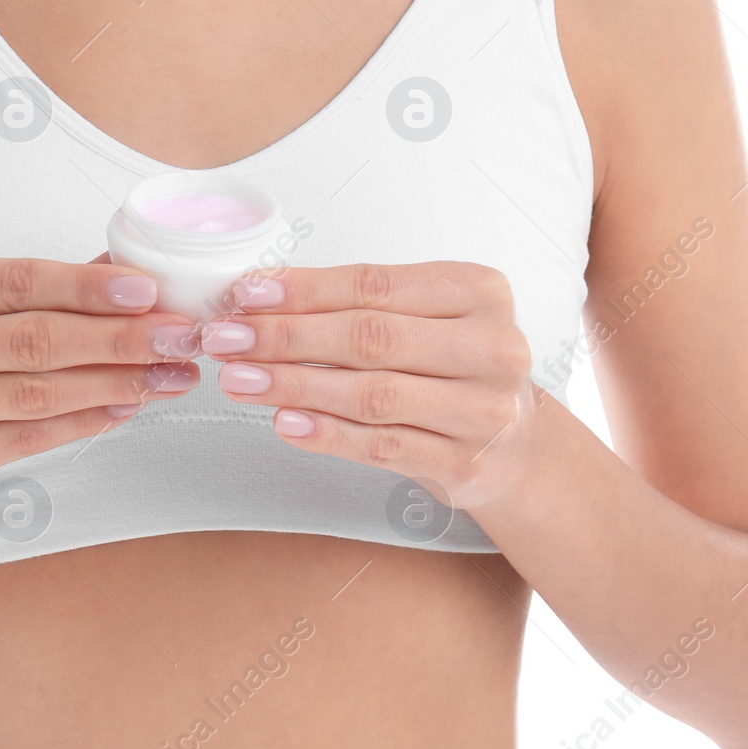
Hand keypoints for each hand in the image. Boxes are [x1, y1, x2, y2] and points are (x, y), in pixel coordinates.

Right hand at [0, 255, 201, 507]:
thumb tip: (131, 267)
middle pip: (33, 338)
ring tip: (170, 375)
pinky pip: (28, 436)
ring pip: (37, 391)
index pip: (16, 280)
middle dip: (119, 338)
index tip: (150, 290)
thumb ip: (40, 289)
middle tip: (181, 337)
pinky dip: (87, 421)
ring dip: (116, 383)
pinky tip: (128, 407)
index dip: (88, 286)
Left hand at [203, 262, 537, 506]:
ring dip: (295, 385)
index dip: (304, 289)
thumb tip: (262, 297)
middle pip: (370, 337)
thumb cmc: (456, 369)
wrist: (518, 445)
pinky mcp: (467, 464)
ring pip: (372, 394)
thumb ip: (361, 304)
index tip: (248, 293)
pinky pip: (382, 446)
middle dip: (287, 337)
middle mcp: (492, 347)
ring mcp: (483, 410)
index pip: (375, 284)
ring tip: (241, 379)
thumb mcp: (428, 318)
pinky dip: (327, 434)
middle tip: (228, 337)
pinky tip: (285, 422)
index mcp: (481, 291)